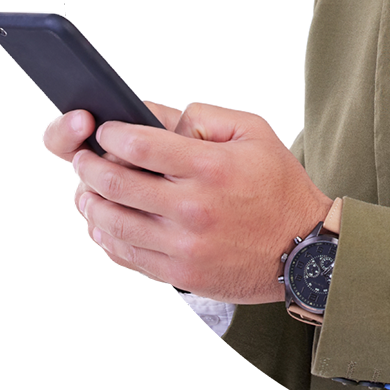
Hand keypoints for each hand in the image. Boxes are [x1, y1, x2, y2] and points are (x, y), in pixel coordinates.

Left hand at [52, 103, 332, 302]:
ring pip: (113, 221)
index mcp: (212, 168)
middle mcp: (194, 208)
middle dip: (91, 165)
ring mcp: (184, 244)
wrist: (303, 250)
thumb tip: (158, 117)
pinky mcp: (180, 272)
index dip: (112, 134)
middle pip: (117, 183)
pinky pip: (127, 253)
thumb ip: (205, 116)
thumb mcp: (255, 132)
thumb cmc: (281, 189)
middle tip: (86, 157)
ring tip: (88, 188)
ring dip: (91, 201)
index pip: (141, 145)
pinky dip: (106, 235)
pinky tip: (105, 221)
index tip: (107, 130)